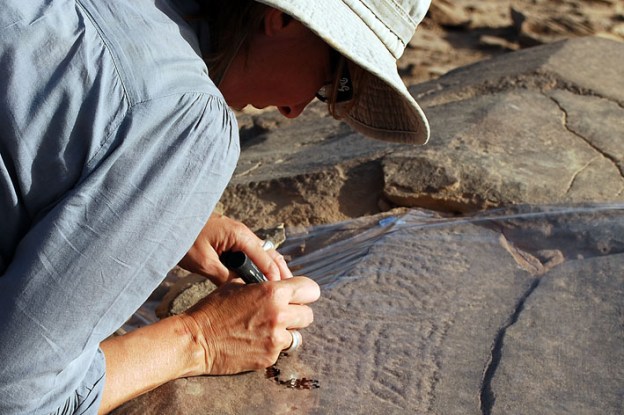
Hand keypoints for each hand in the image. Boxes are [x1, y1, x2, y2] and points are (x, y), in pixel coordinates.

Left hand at [179, 213, 291, 284]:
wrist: (168, 218)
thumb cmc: (183, 237)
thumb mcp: (203, 261)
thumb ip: (224, 277)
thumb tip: (240, 291)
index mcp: (240, 235)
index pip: (266, 259)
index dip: (275, 277)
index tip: (281, 294)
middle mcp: (243, 233)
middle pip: (269, 254)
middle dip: (280, 271)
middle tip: (290, 290)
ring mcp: (237, 235)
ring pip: (262, 253)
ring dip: (270, 268)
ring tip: (279, 287)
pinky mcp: (230, 238)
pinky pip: (250, 253)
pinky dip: (259, 264)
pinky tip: (258, 278)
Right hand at [181, 276, 319, 374]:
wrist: (196, 340)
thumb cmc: (213, 309)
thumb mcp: (237, 285)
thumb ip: (262, 283)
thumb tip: (276, 279)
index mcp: (273, 292)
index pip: (310, 289)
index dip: (305, 291)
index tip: (299, 294)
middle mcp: (279, 315)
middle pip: (308, 314)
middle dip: (297, 312)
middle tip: (282, 313)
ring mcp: (276, 339)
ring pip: (297, 334)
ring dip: (286, 331)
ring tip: (266, 328)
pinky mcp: (270, 357)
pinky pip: (281, 349)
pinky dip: (272, 345)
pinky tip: (255, 340)